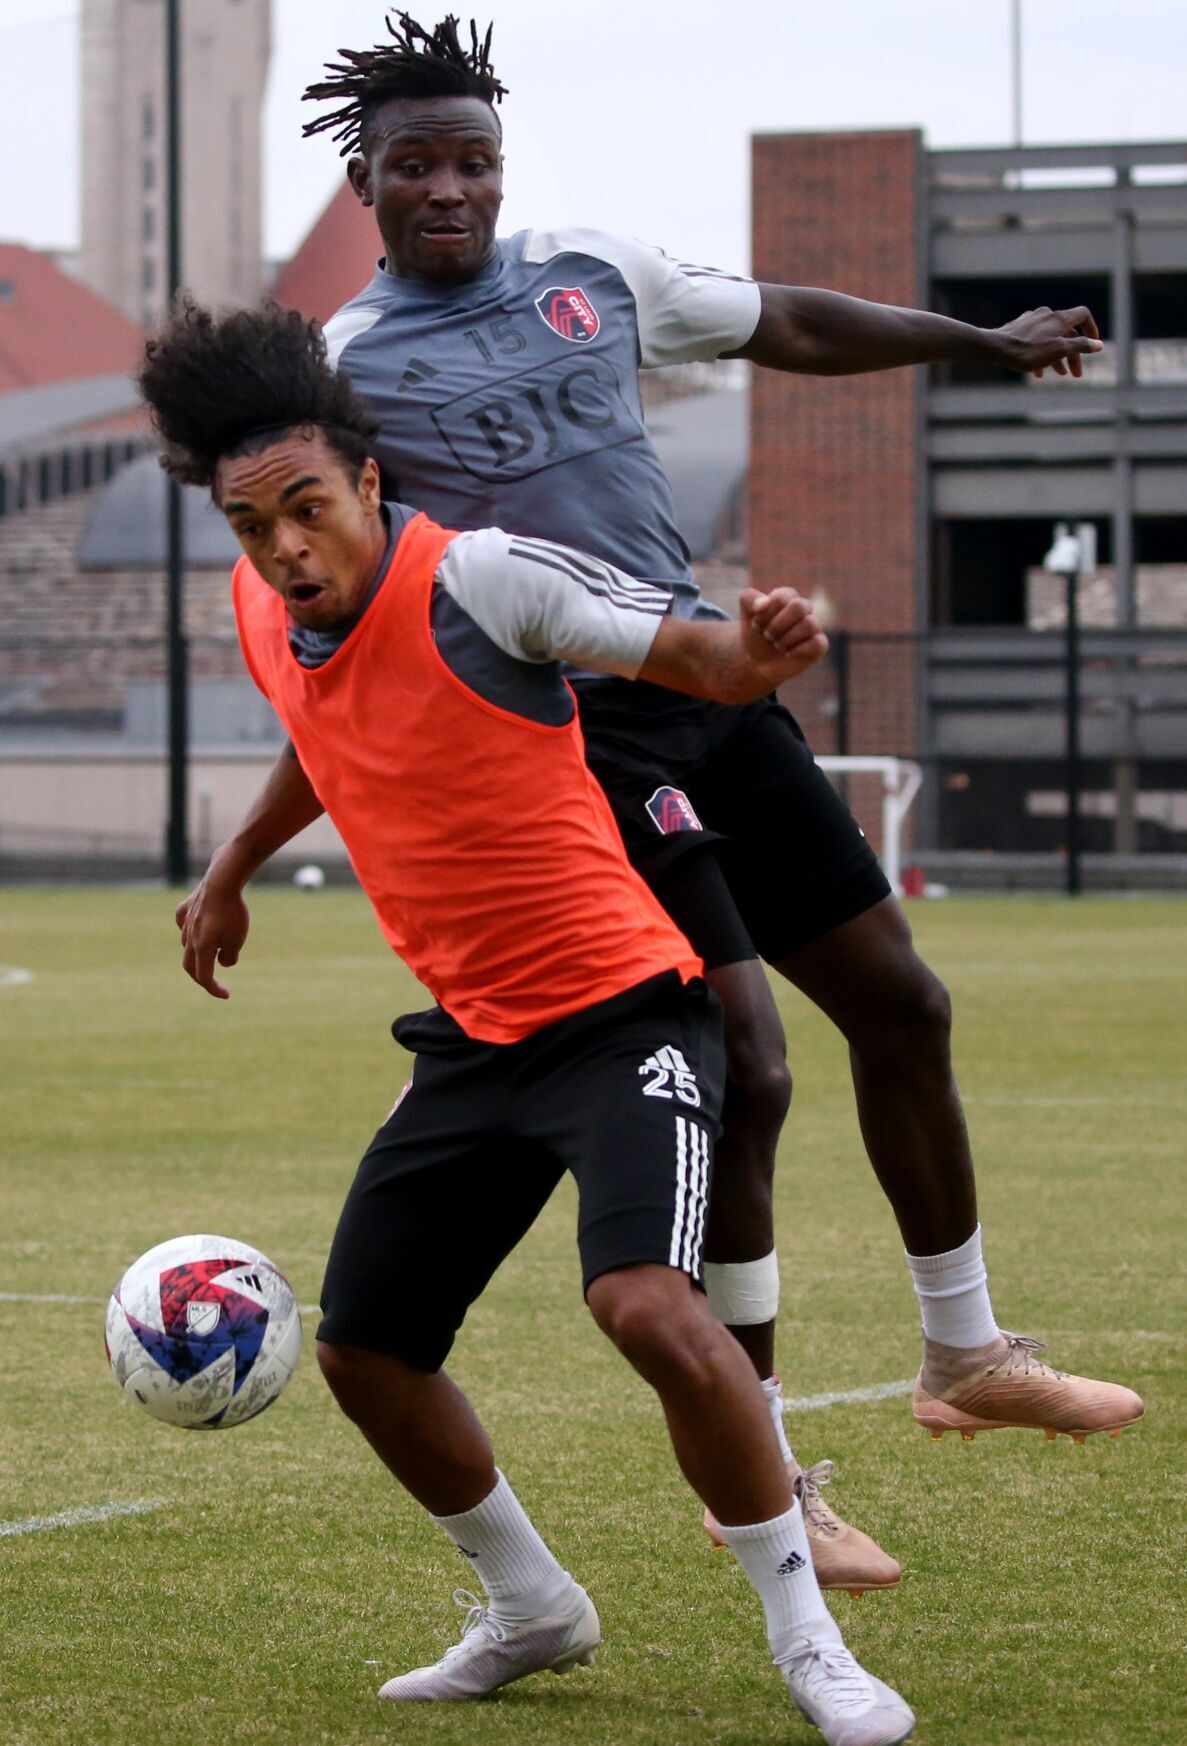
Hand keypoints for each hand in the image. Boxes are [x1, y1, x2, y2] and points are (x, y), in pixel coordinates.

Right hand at [175, 864, 249, 998]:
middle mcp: (189, 937)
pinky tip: (191, 928)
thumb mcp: (237, 940)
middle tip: (213, 982)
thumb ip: (229, 956)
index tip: (226, 995)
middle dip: (201, 976)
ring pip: (185, 942)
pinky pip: (182, 920)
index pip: (204, 977)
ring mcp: (187, 920)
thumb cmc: (232, 912)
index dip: (214, 989)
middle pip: (189, 964)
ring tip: (212, 952)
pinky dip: (186, 928)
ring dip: (197, 952)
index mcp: (201, 948)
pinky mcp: (189, 904)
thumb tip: (223, 961)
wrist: (222, 880)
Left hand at [739, 587, 828, 678]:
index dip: (765, 613)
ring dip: (787, 639)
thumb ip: (749, 600)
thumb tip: (763, 604)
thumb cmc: (756, 633)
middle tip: (767, 635)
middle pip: (799, 606)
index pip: (782, 597)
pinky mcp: (819, 645)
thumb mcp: (746, 614)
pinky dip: (799, 651)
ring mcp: (814, 626)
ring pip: (809, 624)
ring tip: (777, 646)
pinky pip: (818, 643)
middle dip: (778, 625)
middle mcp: (804, 608)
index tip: (755, 625)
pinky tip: (788, 654)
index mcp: (788, 596)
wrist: (757, 661)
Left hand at [996, 305, 1102, 378]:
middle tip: (1075, 374)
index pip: (1083, 314)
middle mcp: (1047, 315)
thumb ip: (1080, 346)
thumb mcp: (1059, 350)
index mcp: (1059, 318)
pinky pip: (1036, 340)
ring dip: (1058, 356)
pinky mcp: (1018, 328)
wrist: (995, 348)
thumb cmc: (1028, 351)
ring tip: (1059, 374)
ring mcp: (1031, 320)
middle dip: (1073, 353)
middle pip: (1067, 332)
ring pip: (1051, 337)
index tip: (1093, 344)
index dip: (1091, 328)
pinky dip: (1042, 354)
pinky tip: (1038, 371)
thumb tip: (1098, 344)